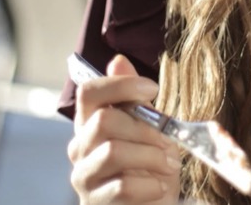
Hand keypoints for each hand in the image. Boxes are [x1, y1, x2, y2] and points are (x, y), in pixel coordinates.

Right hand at [68, 54, 182, 203]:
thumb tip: (118, 60)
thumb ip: (134, 100)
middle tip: (169, 141)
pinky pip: (121, 186)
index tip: (152, 89)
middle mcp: (80, 147)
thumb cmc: (149, 166)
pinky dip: (149, 185)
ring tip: (169, 164)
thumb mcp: (149, 129)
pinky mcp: (94, 201)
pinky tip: (160, 186)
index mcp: (92, 122)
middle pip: (104, 120)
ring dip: (151, 156)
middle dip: (145, 128)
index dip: (120, 85)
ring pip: (112, 151)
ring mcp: (84, 175)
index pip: (89, 91)